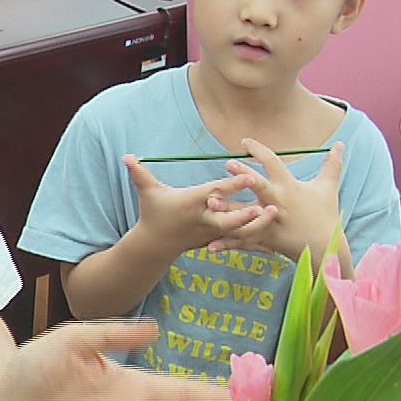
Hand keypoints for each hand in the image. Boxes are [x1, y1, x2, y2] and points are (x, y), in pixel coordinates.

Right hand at [125, 155, 271, 254]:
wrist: (155, 244)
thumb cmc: (153, 212)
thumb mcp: (147, 192)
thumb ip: (138, 173)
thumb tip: (125, 156)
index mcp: (191, 203)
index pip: (214, 193)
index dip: (231, 185)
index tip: (249, 177)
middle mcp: (203, 219)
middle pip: (227, 219)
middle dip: (246, 214)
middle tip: (266, 206)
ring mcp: (210, 233)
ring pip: (238, 233)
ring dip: (257, 226)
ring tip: (274, 214)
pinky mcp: (216, 241)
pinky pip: (238, 243)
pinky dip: (255, 243)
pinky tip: (274, 244)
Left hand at [209, 140, 345, 262]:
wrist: (325, 247)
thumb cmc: (325, 215)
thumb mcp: (328, 187)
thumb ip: (332, 164)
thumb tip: (341, 144)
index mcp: (290, 186)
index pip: (274, 163)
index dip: (259, 150)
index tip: (245, 141)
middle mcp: (279, 203)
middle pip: (260, 186)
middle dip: (244, 175)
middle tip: (228, 164)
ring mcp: (272, 222)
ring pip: (246, 215)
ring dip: (228, 210)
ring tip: (210, 204)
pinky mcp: (266, 239)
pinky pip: (244, 241)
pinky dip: (227, 243)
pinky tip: (210, 245)